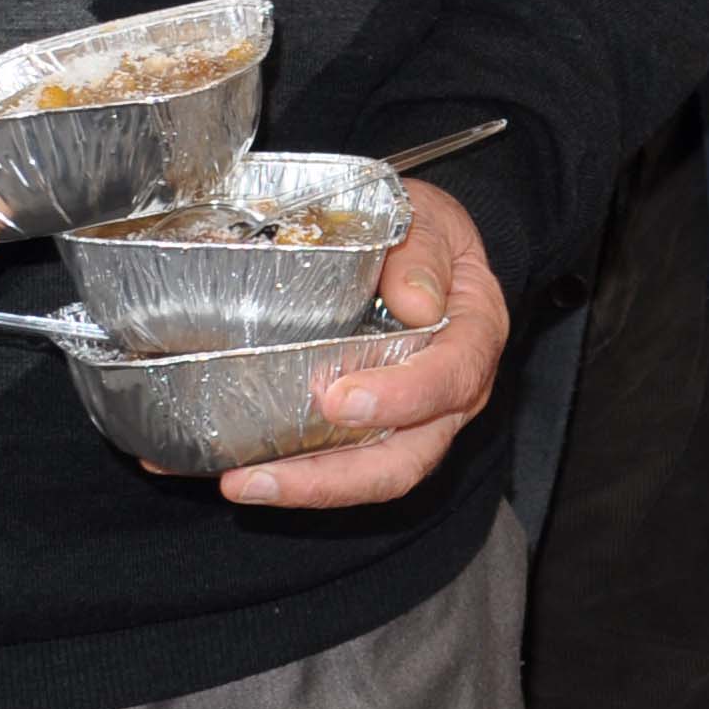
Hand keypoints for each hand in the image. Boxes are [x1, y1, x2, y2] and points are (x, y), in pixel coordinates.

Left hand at [220, 180, 509, 506]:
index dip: (401, 399)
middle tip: (259, 476)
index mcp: (473, 339)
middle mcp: (450, 396)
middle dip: (331, 478)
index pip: (450, 380)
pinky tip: (236, 469)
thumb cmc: (424, 232)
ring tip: (238, 482)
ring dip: (302, 487)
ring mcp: (411, 420)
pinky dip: (292, 473)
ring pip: (369, 475)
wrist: (419, 246)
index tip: (339, 400)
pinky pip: (340, 463)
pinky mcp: (372, 429)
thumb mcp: (431, 221)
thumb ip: (423, 252)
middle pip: (405, 459)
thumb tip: (417, 302)